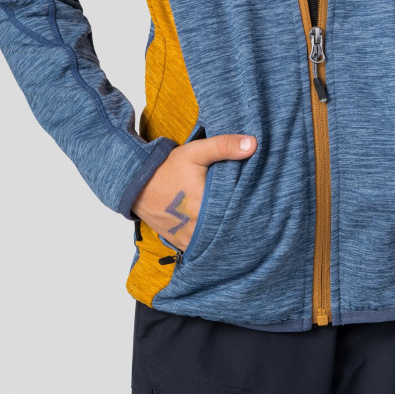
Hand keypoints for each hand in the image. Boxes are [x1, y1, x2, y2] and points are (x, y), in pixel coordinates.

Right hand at [134, 133, 257, 252]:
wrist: (135, 184)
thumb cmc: (167, 168)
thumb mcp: (196, 152)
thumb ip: (224, 146)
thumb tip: (253, 144)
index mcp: (206, 209)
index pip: (239, 217)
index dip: (251, 214)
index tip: (259, 207)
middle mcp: (197, 229)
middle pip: (227, 231)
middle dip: (238, 224)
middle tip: (251, 217)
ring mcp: (187, 239)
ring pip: (214, 243)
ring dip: (223, 236)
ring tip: (234, 224)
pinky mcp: (179, 243)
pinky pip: (200, 249)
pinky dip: (208, 243)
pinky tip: (216, 232)